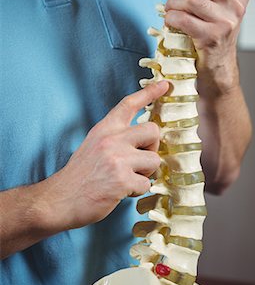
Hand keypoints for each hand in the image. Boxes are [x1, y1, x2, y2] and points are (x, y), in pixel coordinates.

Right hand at [42, 81, 168, 229]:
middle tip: (140, 160)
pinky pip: (146, 184)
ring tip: (128, 179)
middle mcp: (112, 140)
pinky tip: (121, 191)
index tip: (165, 85)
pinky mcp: (121, 180)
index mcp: (105, 129)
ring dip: (146, 173)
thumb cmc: (79, 175)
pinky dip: (137, 191)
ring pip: (154, 160)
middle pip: (153, 130)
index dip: (149, 92)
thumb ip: (116, 138)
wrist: (59, 199)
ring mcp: (117, 159)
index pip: (129, 104)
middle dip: (153, 147)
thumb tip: (143, 139)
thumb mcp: (94, 144)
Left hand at [164, 0, 252, 97]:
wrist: (218, 65)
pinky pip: (182, 19)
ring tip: (171, 7)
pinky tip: (170, 19)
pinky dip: (170, 17)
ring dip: (173, 1)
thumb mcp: (216, 4)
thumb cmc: (213, 29)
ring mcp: (225, 22)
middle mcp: (237, 5)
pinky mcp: (210, 37)